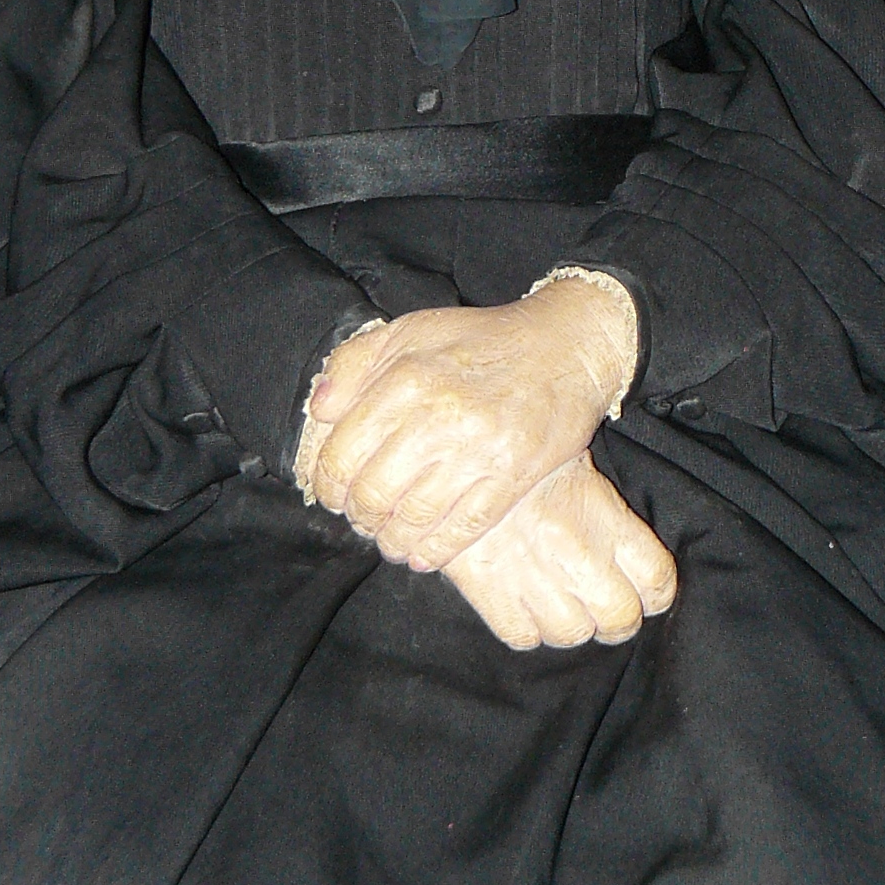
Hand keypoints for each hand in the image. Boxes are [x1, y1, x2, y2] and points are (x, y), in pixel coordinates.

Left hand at [302, 280, 639, 569]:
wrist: (565, 347)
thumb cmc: (481, 340)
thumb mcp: (409, 331)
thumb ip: (353, 363)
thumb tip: (319, 410)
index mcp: (406, 380)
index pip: (342, 456)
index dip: (328, 486)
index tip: (334, 493)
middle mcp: (439, 418)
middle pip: (374, 495)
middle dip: (360, 517)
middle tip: (364, 517)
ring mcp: (479, 452)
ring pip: (414, 519)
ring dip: (393, 540)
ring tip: (390, 539)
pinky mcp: (513, 477)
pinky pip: (462, 529)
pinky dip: (435, 550)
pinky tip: (423, 553)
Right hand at [440, 454, 677, 649]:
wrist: (460, 450)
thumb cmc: (524, 453)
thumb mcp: (580, 464)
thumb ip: (611, 513)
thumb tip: (628, 550)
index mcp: (607, 520)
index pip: (658, 580)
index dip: (654, 594)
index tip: (643, 594)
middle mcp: (579, 555)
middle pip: (621, 619)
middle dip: (615, 620)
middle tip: (601, 609)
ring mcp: (535, 578)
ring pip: (573, 634)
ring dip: (569, 626)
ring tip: (559, 608)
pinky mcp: (491, 592)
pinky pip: (523, 637)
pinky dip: (526, 630)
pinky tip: (522, 607)